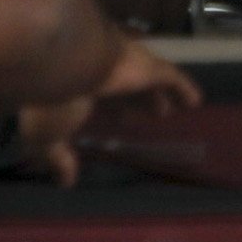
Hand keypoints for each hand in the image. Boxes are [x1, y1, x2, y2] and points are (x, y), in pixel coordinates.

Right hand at [14, 0, 195, 160]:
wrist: (67, 60)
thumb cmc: (52, 99)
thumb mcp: (46, 135)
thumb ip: (57, 157)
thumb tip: (65, 181)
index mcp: (76, 85)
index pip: (96, 97)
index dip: (108, 108)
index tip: (116, 118)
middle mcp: (102, 73)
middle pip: (124, 89)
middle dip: (135, 102)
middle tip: (146, 115)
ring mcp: (127, 66)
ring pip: (147, 83)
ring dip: (157, 97)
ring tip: (166, 112)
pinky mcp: (148, 66)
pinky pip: (171, 77)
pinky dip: (183, 88)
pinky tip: (196, 102)